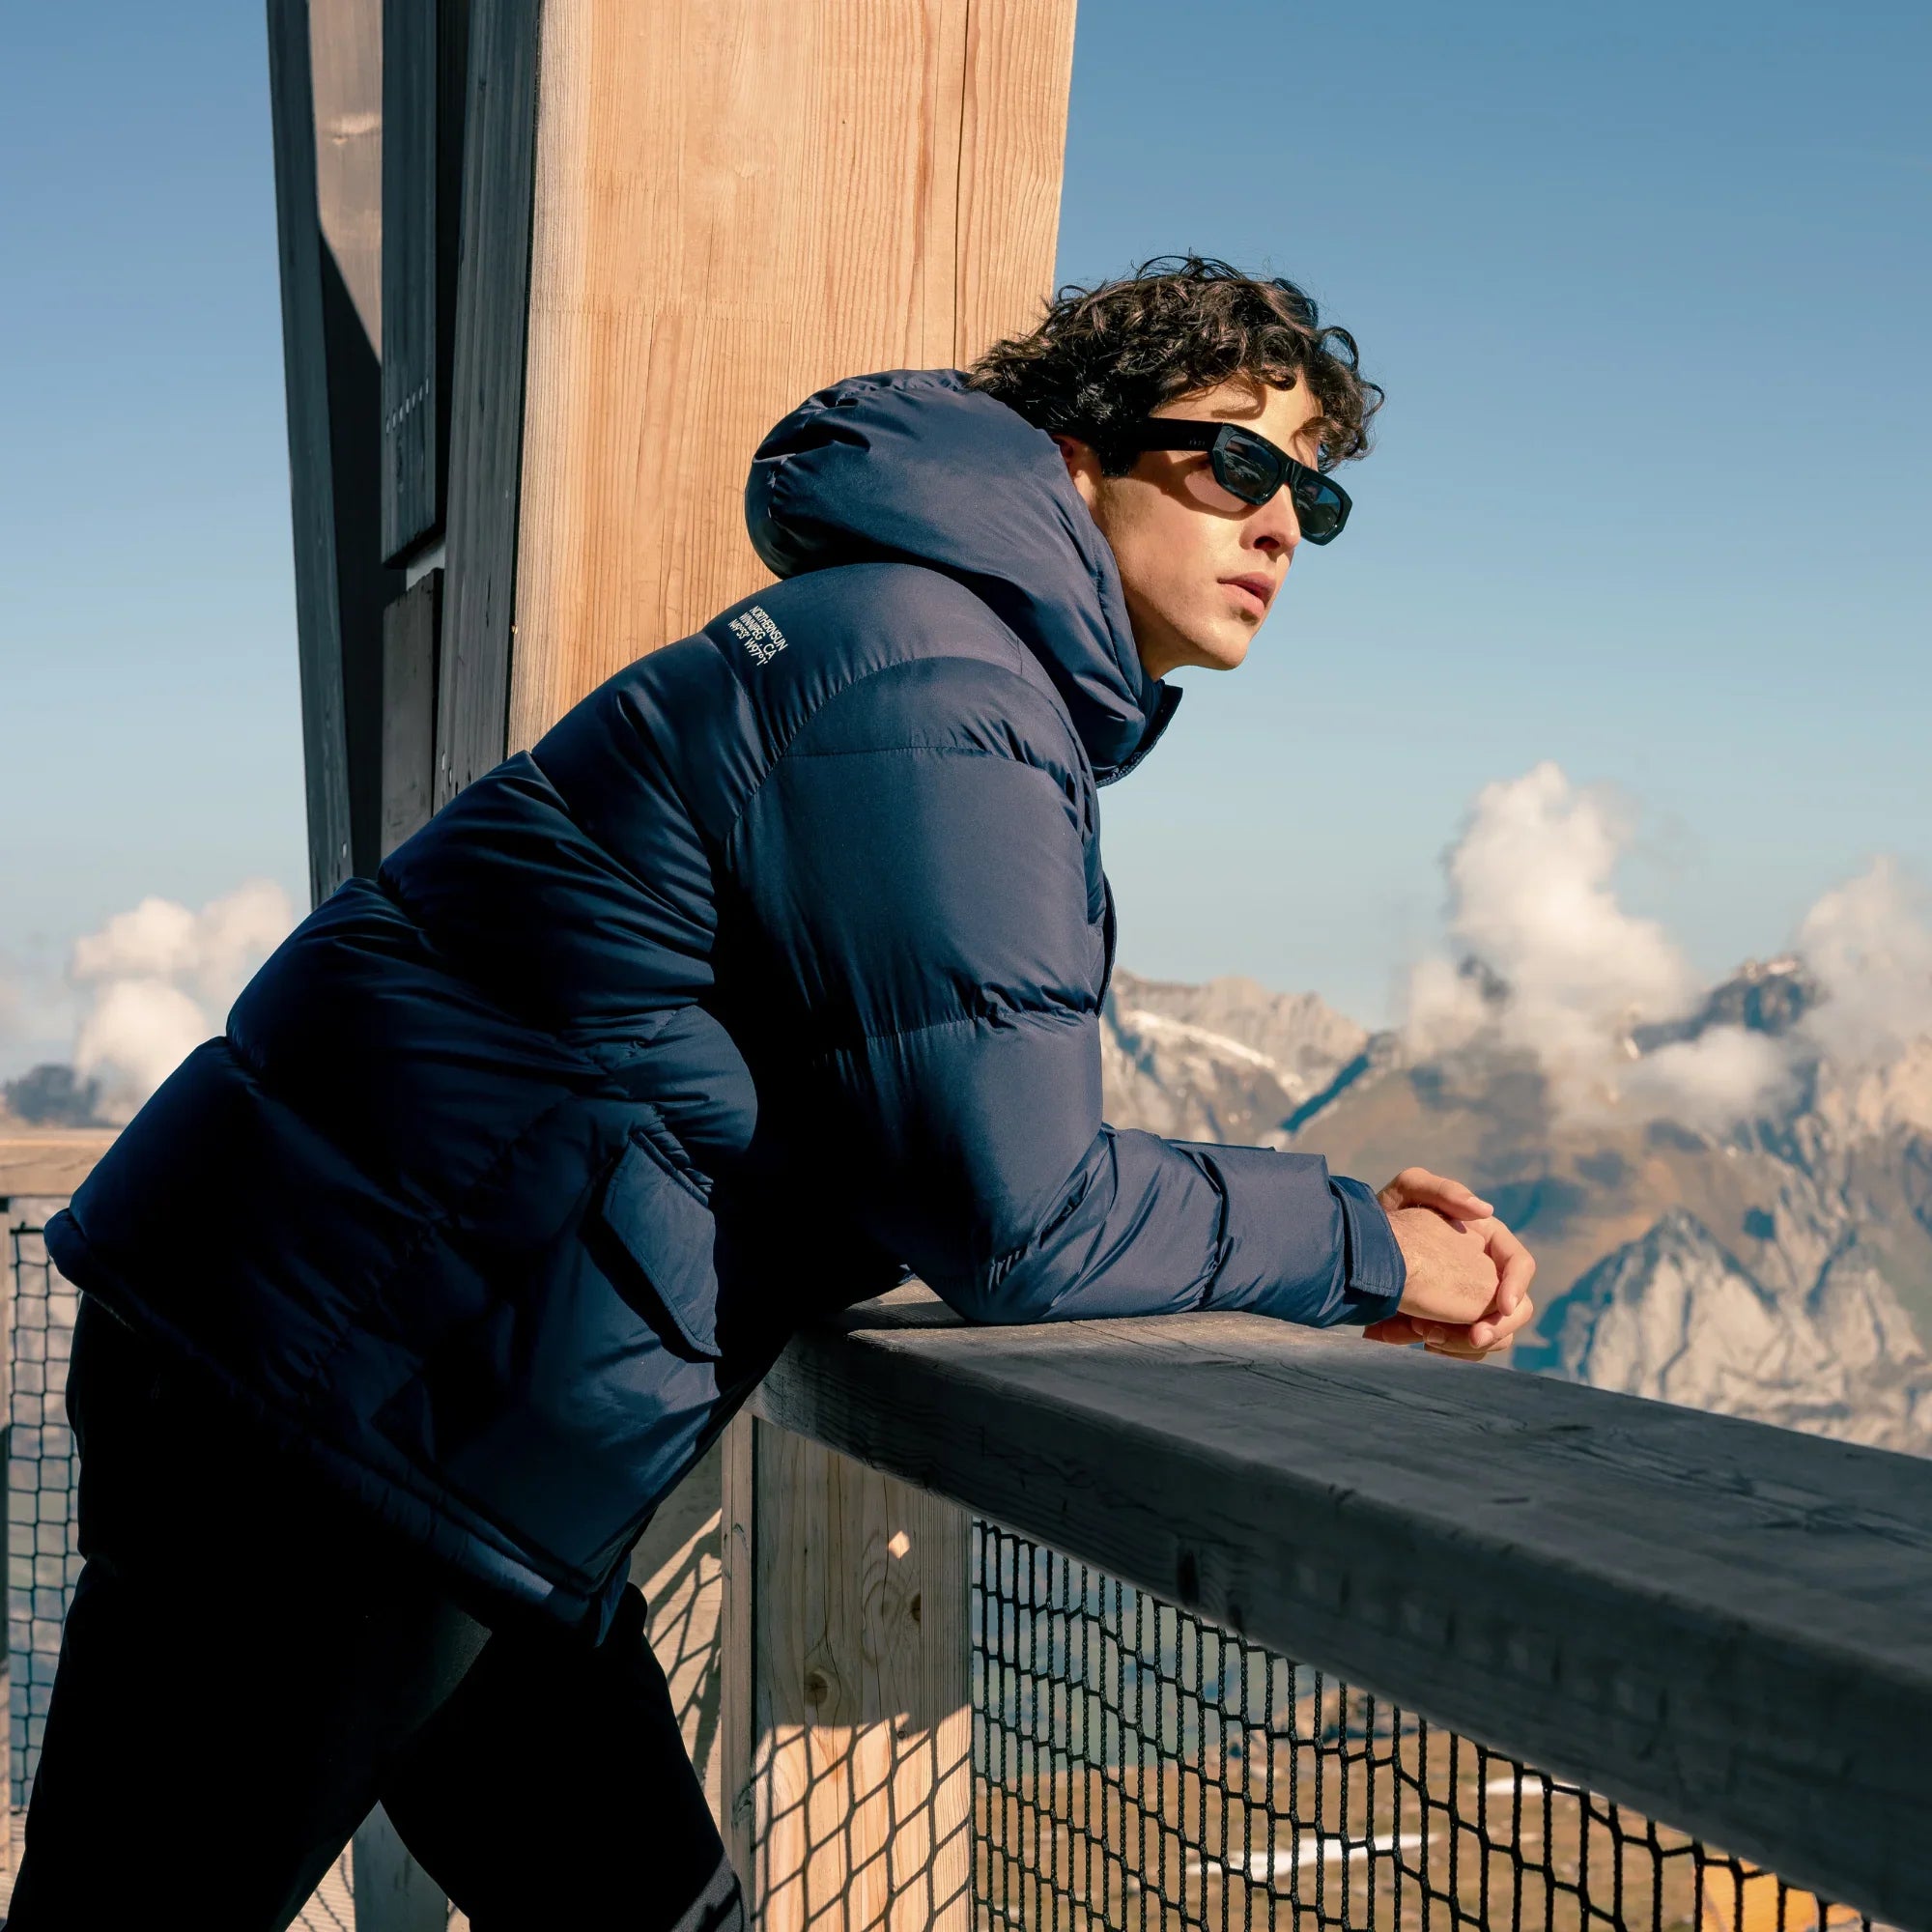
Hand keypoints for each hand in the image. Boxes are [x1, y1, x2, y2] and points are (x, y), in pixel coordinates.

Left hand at [1365, 1168, 1537, 1361]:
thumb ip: (1446, 1191)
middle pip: (1512, 1312)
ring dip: (1460, 1343)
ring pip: (1488, 1336)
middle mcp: (1484, 1274)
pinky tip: (1414, 1340)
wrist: (1353, 1247)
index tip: (1502, 1306)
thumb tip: (1486, 1211)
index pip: (1520, 1265)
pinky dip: (1445, 1351)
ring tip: (1420, 1333)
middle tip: (1458, 1335)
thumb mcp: (1410, 1188)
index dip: (1517, 1285)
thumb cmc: (1385, 1212)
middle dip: (1490, 1328)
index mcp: (1487, 1241)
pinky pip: (1461, 1348)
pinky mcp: (1446, 1324)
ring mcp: (1466, 1303)